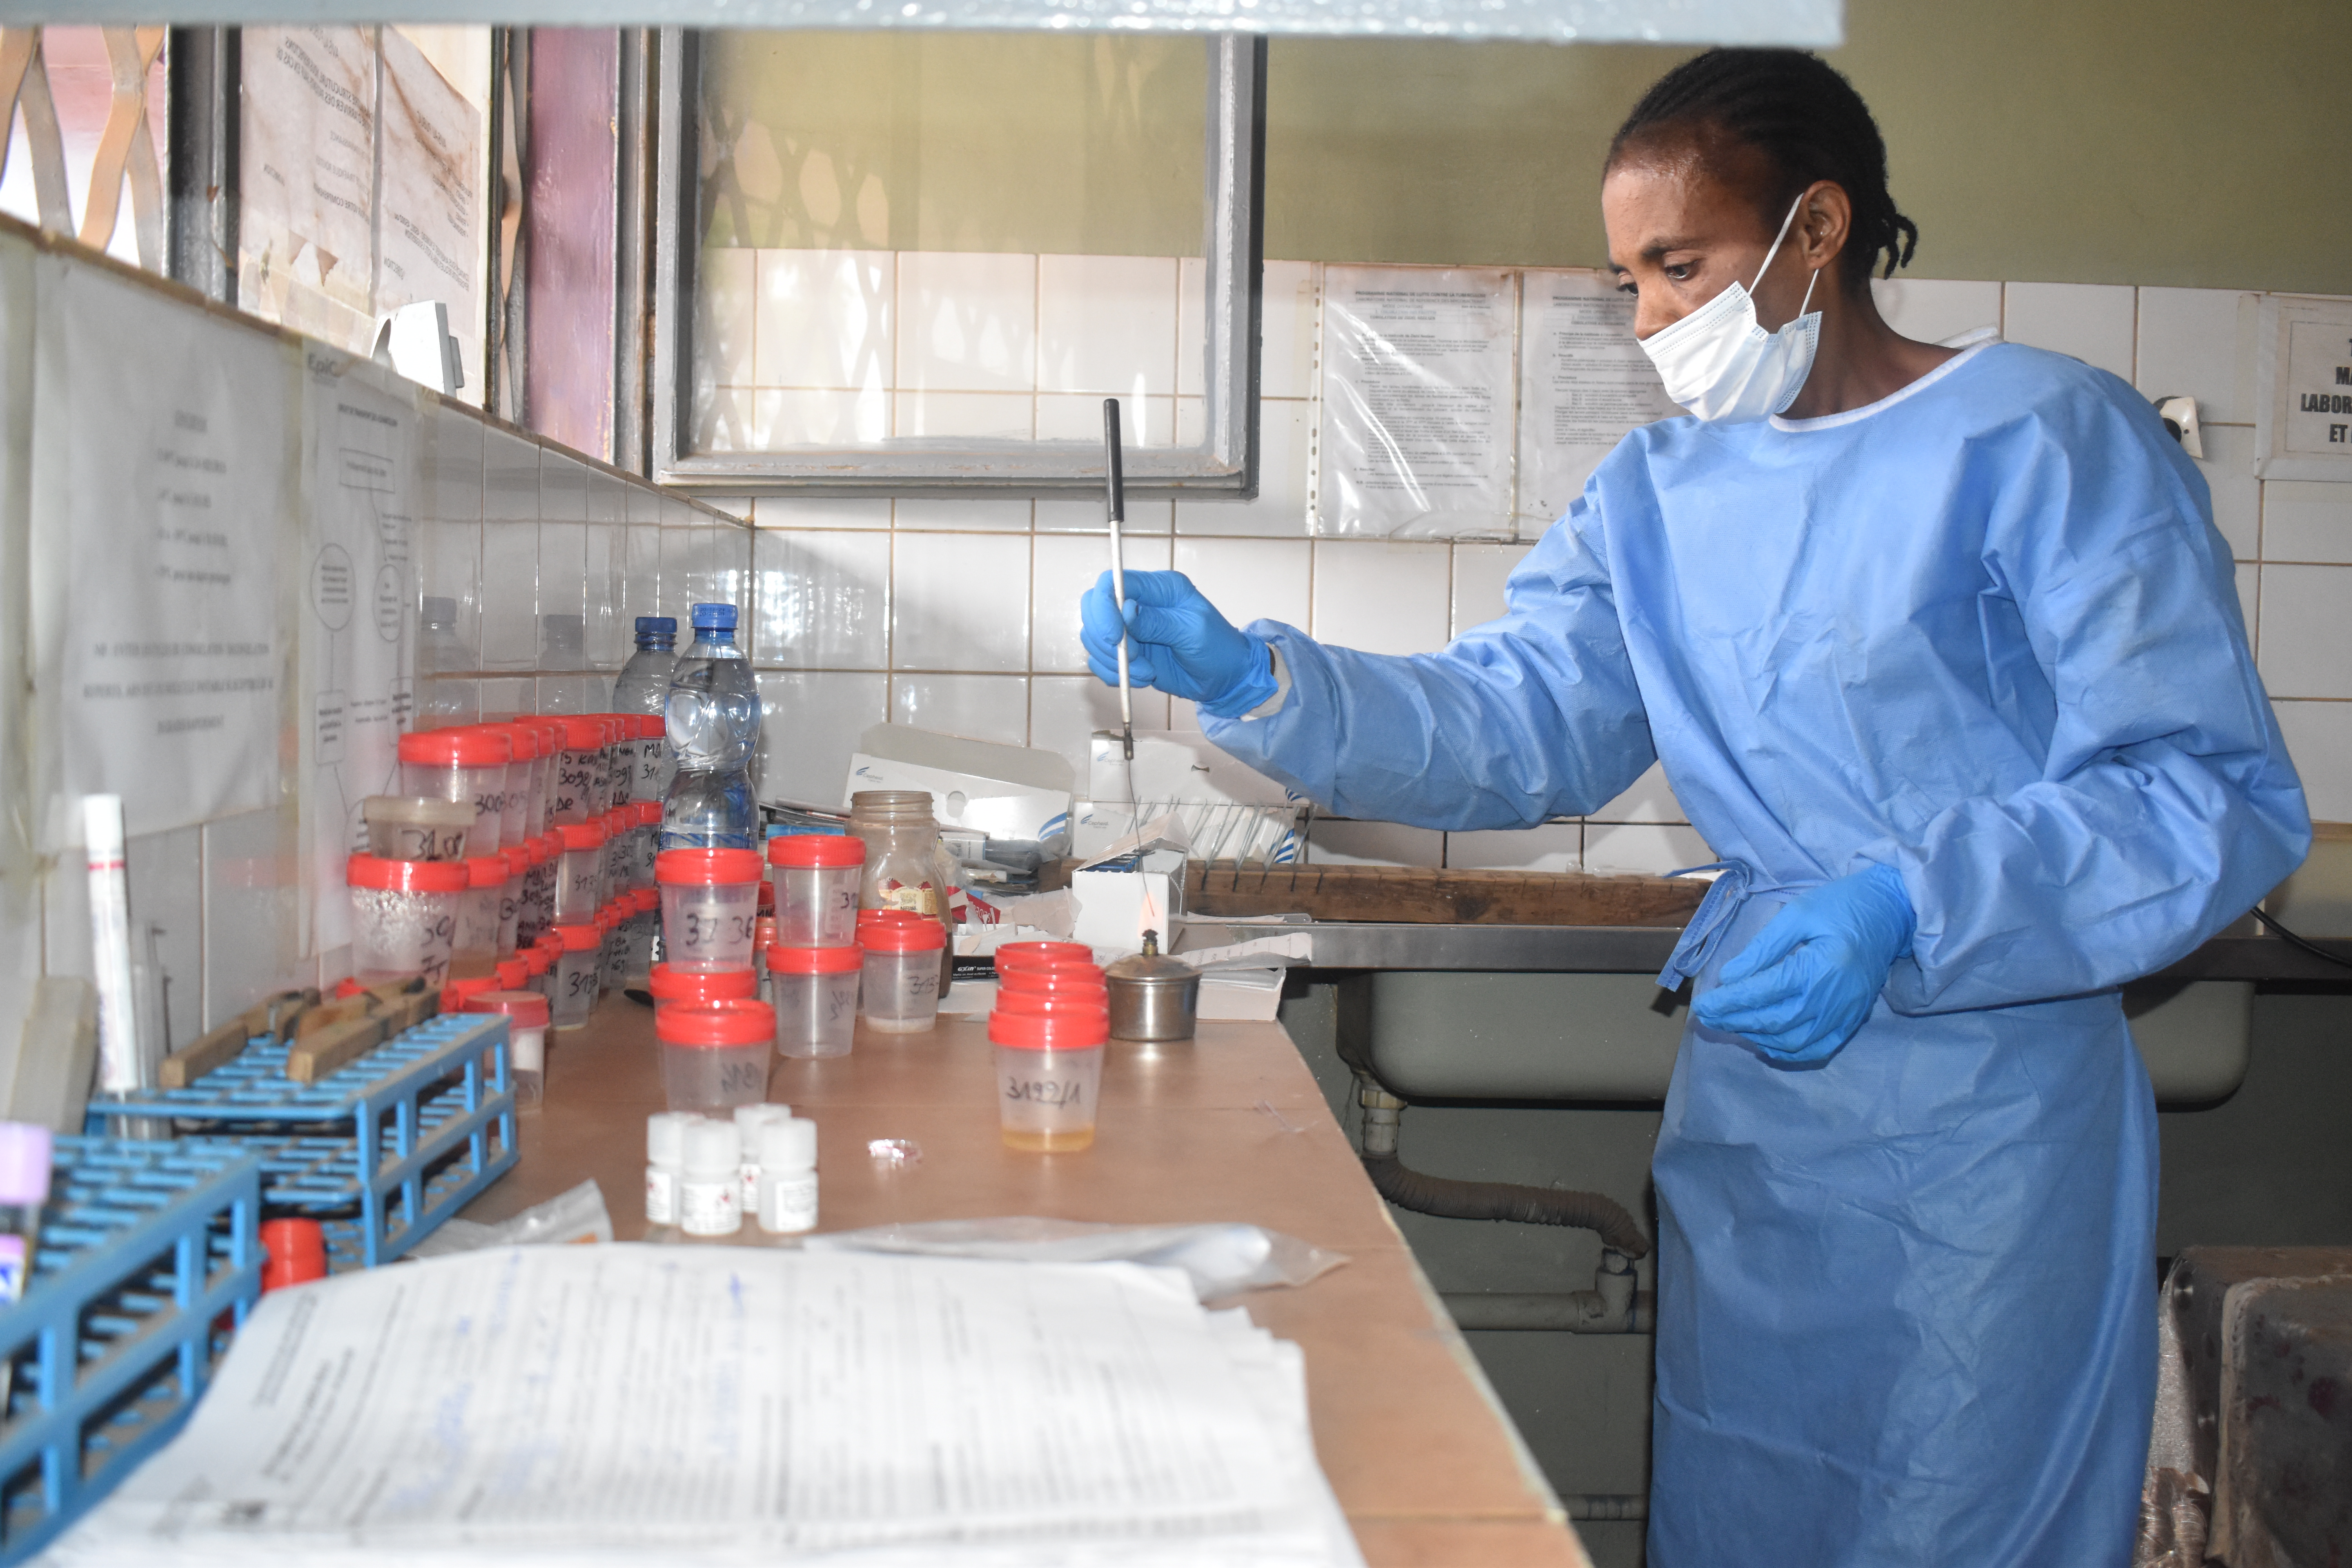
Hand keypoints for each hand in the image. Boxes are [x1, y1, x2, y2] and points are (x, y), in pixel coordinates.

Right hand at [1079, 570, 1277, 716]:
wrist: (1225, 679)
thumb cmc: (1218, 648)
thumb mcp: (1192, 631)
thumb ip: (1157, 621)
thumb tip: (1125, 610)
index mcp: (1158, 588)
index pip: (1112, 582)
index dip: (1103, 608)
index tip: (1112, 636)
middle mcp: (1139, 604)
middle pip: (1093, 609)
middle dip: (1105, 639)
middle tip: (1133, 658)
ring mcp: (1130, 629)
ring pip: (1094, 638)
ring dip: (1114, 661)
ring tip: (1146, 673)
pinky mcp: (1127, 652)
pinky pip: (1101, 661)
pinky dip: (1114, 674)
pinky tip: (1141, 679)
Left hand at [1693, 864, 1914, 1063]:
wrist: (1892, 912)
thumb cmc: (1842, 905)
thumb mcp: (1798, 913)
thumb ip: (1764, 947)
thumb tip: (1729, 977)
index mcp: (1819, 967)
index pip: (1762, 992)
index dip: (1728, 1002)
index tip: (1702, 1004)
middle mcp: (1832, 998)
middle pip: (1773, 1021)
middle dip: (1735, 1021)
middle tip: (1707, 1016)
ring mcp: (1845, 1014)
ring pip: (1792, 1041)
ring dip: (1756, 1036)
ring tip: (1730, 1024)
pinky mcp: (1853, 1020)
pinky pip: (1818, 1049)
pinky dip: (1788, 1051)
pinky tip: (1765, 1041)